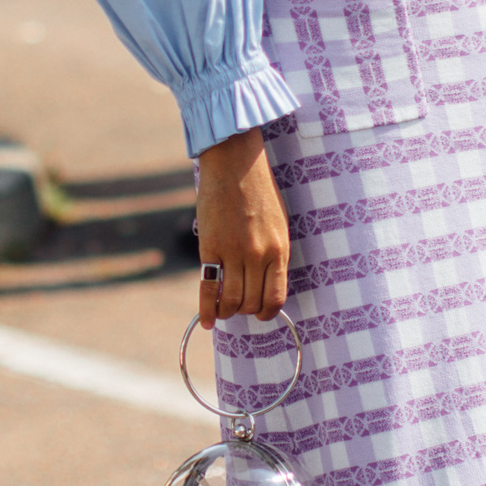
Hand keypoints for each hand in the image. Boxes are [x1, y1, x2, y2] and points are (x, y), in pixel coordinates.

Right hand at [194, 126, 289, 327]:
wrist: (235, 164)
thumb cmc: (259, 191)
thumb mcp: (278, 224)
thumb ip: (273, 254)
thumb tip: (266, 283)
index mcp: (279, 250)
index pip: (276, 297)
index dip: (267, 312)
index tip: (260, 313)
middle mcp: (258, 255)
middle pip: (251, 302)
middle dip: (245, 311)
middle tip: (239, 307)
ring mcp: (233, 252)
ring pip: (231, 300)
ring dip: (227, 311)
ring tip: (223, 310)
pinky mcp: (210, 247)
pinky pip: (208, 287)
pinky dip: (206, 308)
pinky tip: (206, 320)